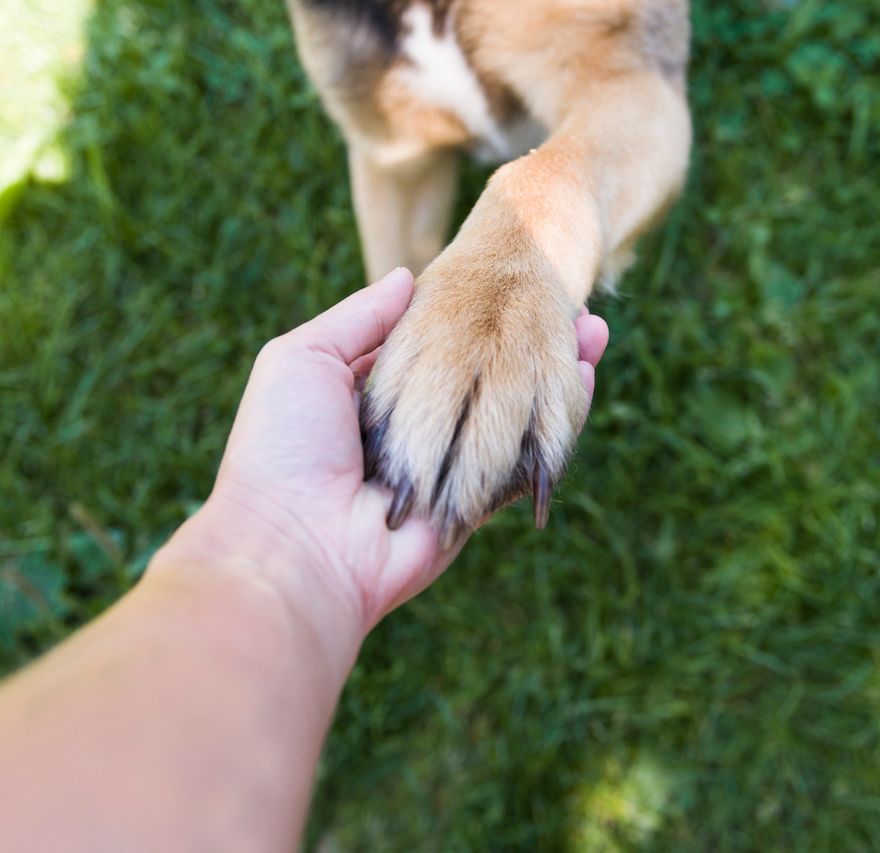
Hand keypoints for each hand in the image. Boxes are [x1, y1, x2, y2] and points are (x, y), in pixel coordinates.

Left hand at [153, 268, 608, 642]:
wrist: (292, 549)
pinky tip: (587, 378)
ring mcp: (443, 472)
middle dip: (528, 343)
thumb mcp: (302, 358)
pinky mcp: (470, 508)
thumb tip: (408, 277)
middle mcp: (411, 434)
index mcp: (368, 398)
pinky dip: (557, 426)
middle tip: (572, 307)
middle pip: (484, 379)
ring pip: (511, 418)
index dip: (476, 316)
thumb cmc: (284, 446)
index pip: (435, 347)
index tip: (515, 284)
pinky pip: (521, 464)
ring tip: (596, 332)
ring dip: (555, 376)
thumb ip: (358, 318)